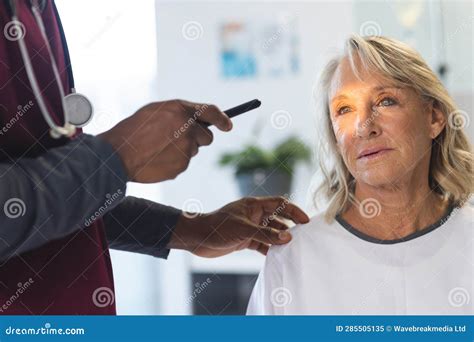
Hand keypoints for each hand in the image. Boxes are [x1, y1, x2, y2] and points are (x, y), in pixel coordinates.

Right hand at [98, 99, 231, 182]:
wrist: (118, 154)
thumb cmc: (134, 130)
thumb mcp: (156, 112)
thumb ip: (179, 114)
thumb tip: (198, 122)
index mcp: (180, 110)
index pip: (211, 111)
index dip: (222, 119)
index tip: (228, 125)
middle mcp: (187, 128)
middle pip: (207, 136)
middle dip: (198, 138)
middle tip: (178, 139)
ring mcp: (186, 148)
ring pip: (194, 150)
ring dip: (184, 150)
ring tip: (160, 148)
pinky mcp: (182, 165)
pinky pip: (184, 163)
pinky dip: (175, 162)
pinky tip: (158, 159)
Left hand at [168, 196, 309, 256]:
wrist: (197, 238)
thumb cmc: (218, 227)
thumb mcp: (244, 230)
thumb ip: (266, 234)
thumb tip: (288, 237)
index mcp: (254, 205)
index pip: (280, 204)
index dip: (294, 211)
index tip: (306, 221)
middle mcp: (254, 215)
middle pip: (278, 218)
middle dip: (290, 226)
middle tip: (303, 237)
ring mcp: (249, 227)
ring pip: (271, 232)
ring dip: (280, 239)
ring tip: (293, 248)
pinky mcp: (244, 240)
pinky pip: (262, 243)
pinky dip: (270, 249)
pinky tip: (277, 257)